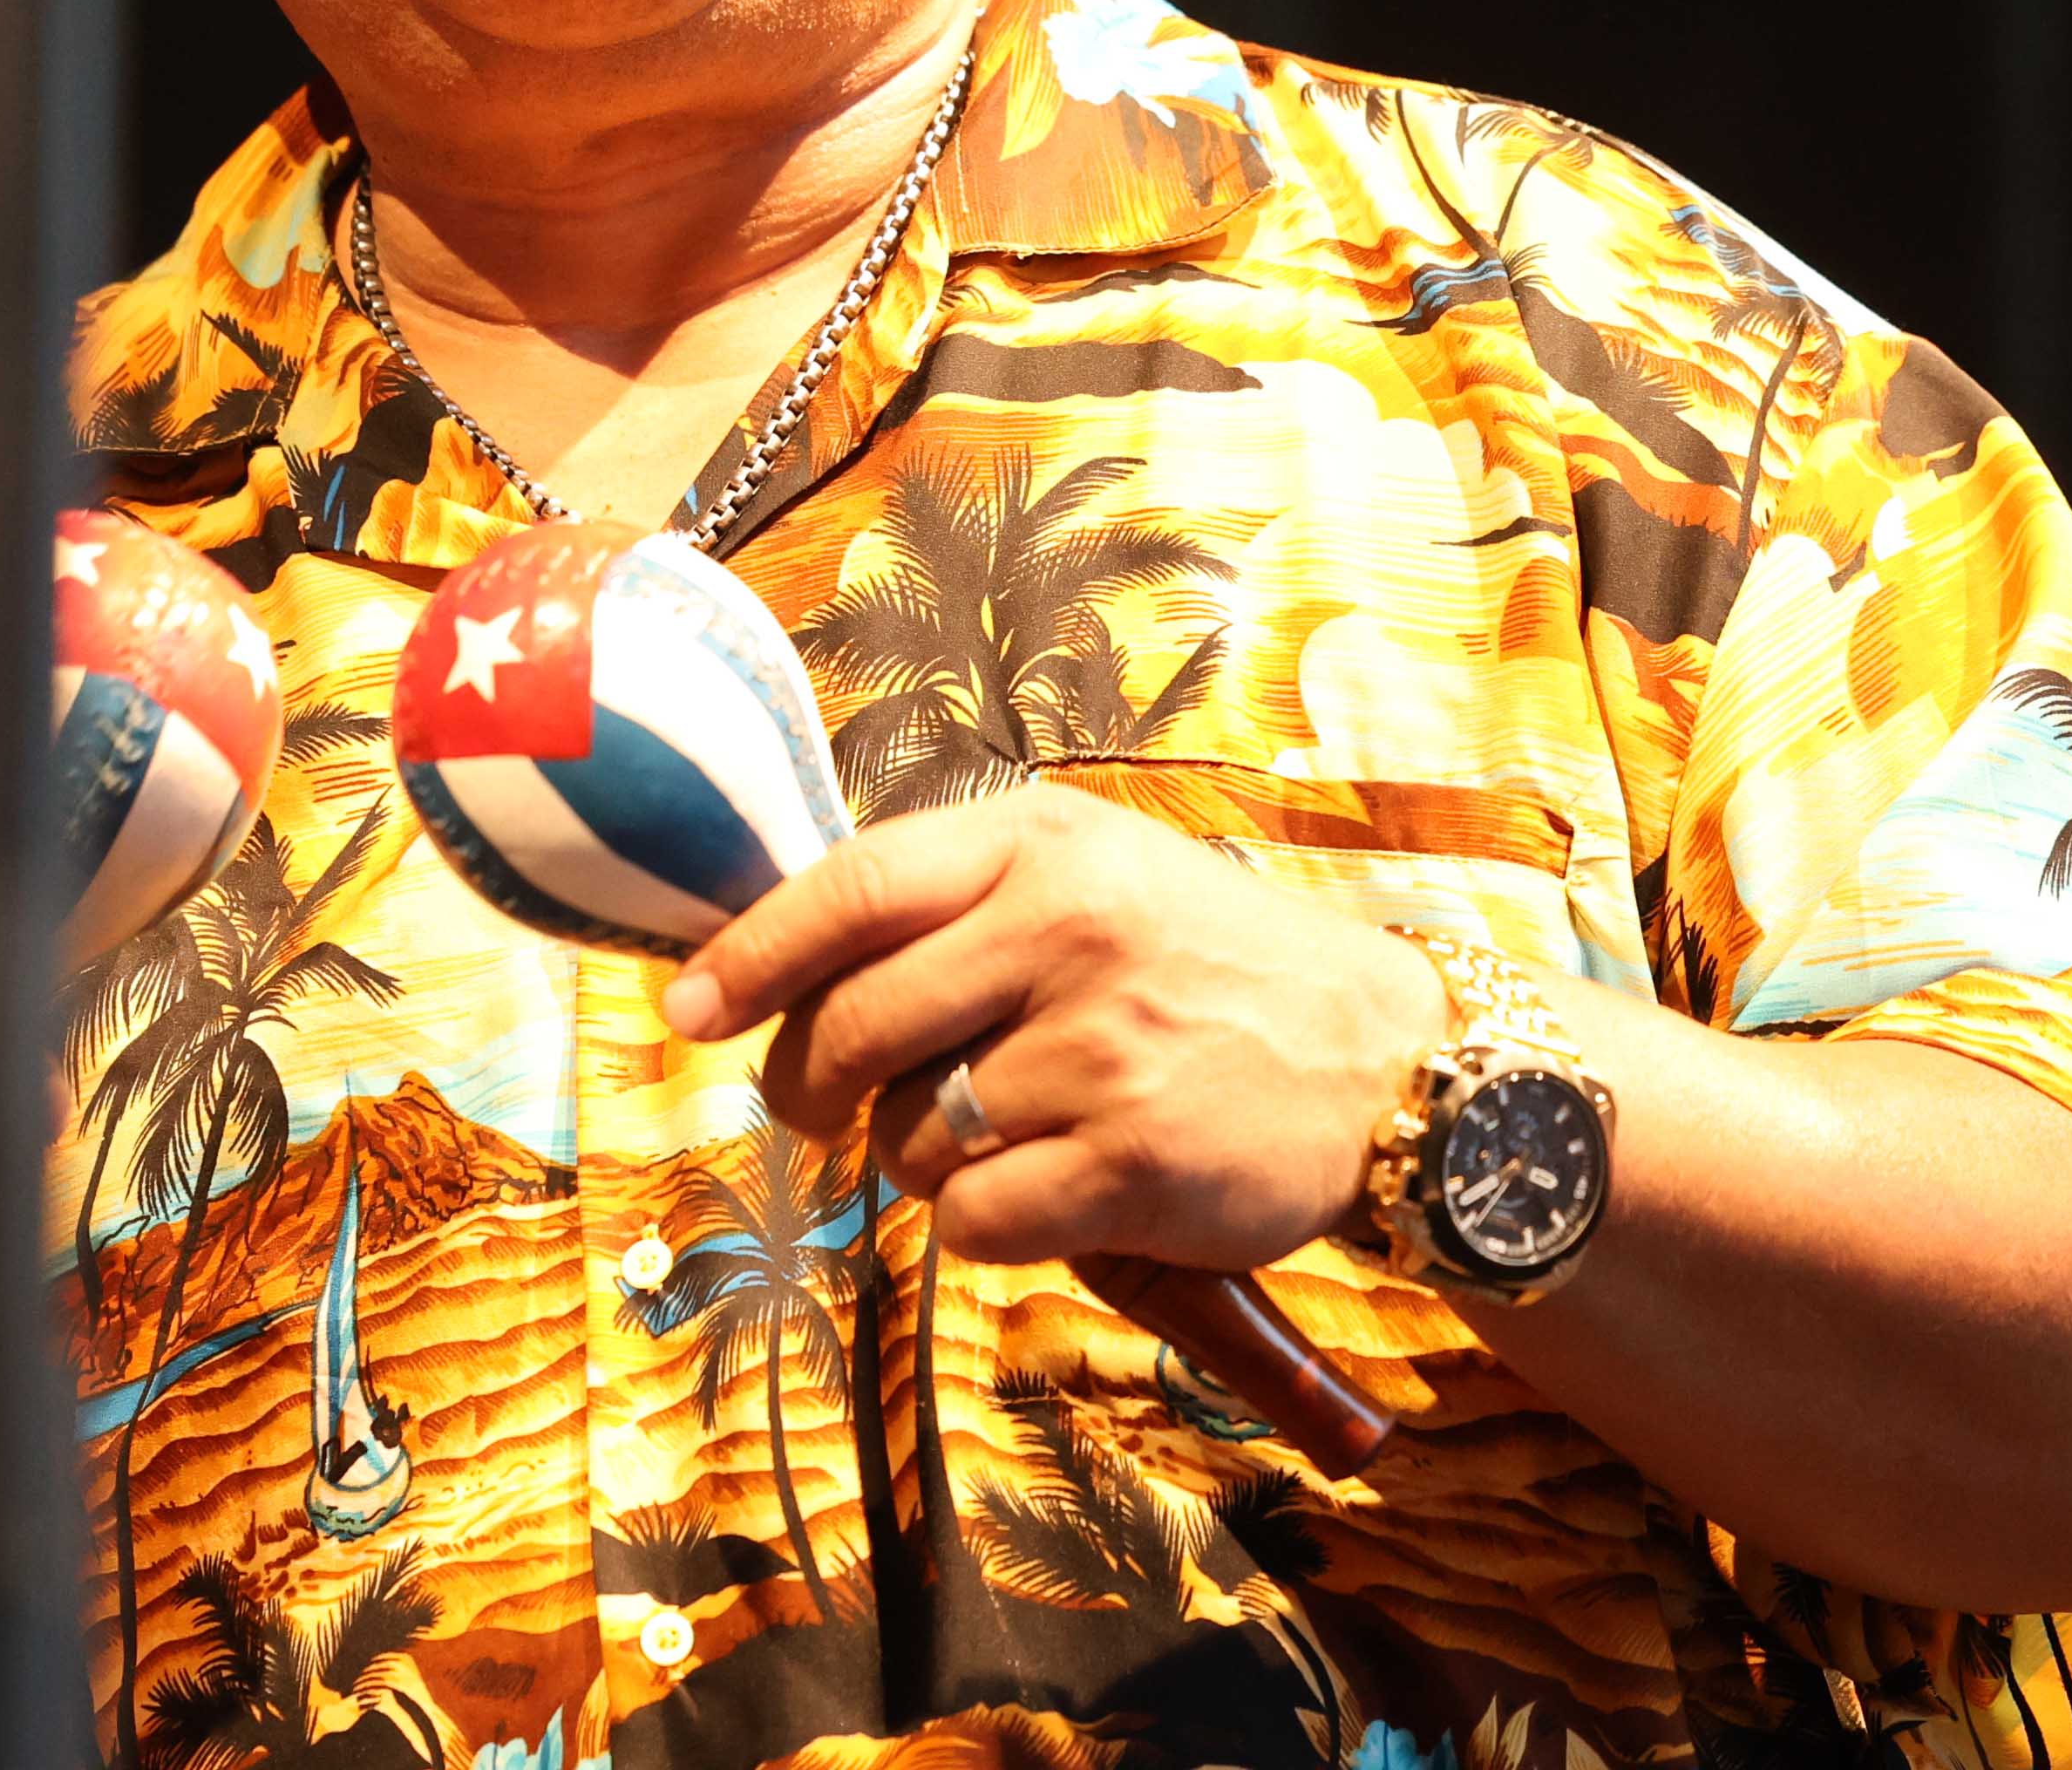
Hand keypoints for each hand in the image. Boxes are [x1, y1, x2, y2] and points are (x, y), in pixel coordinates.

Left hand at [661, 787, 1447, 1273]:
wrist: (1386, 1062)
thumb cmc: (1210, 969)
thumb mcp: (1094, 874)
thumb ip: (955, 899)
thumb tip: (780, 954)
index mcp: (1041, 846)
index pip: (850, 890)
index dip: (748, 955)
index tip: (685, 1007)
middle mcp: (1066, 931)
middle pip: (853, 1027)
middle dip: (811, 1087)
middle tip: (823, 1111)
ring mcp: (1101, 1048)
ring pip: (912, 1136)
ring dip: (925, 1158)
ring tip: (1007, 1136)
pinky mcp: (1132, 1161)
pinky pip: (975, 1221)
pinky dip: (985, 1227)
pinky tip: (1049, 1193)